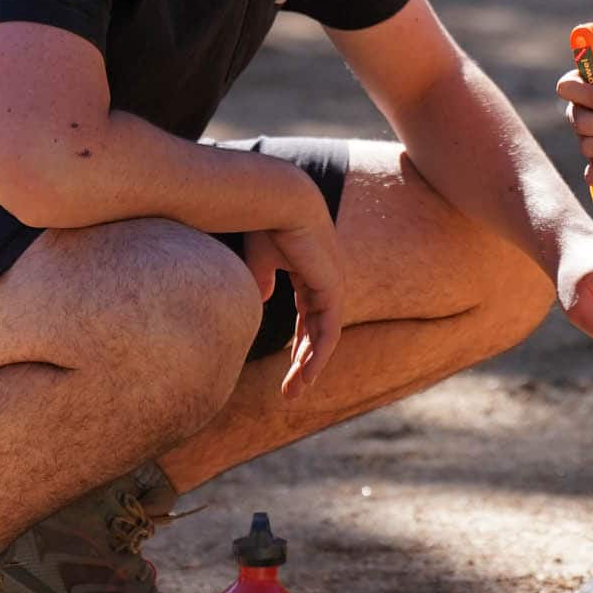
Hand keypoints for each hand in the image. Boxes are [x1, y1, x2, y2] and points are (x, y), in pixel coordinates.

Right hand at [242, 192, 343, 397]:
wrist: (276, 199)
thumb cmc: (264, 222)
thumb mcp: (260, 259)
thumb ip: (262, 280)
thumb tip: (261, 299)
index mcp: (310, 272)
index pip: (307, 317)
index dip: (297, 345)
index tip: (285, 369)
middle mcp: (326, 281)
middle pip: (317, 332)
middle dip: (303, 364)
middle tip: (289, 393)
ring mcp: (333, 285)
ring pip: (325, 337)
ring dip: (310, 367)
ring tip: (294, 392)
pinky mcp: (332, 289)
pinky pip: (329, 331)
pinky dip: (318, 355)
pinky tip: (305, 374)